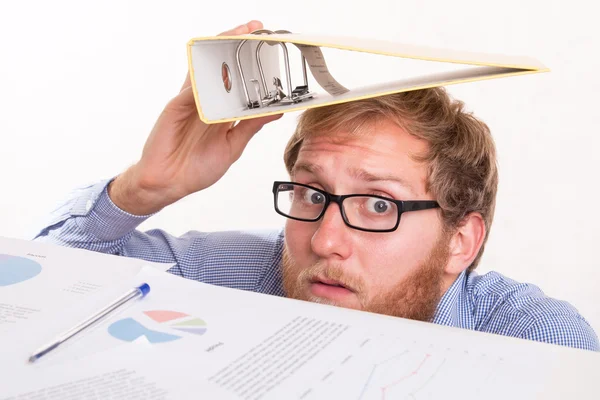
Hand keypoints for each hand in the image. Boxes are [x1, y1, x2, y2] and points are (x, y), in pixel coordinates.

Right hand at [109, 20, 281, 214]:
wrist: (169, 183)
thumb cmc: (195, 167)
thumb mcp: (233, 144)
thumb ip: (251, 125)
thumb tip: (275, 111)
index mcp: (220, 110)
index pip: (236, 78)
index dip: (250, 62)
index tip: (266, 45)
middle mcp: (205, 101)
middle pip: (220, 65)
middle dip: (236, 44)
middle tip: (254, 28)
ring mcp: (189, 102)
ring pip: (205, 69)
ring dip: (219, 50)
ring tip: (237, 34)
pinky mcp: (175, 108)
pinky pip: (190, 89)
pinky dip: (202, 77)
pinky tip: (214, 66)